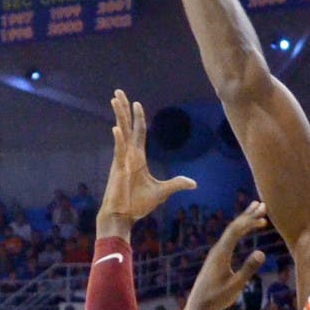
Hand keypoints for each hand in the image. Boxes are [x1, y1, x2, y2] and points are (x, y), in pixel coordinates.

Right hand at [97, 90, 194, 237]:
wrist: (123, 217)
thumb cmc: (138, 205)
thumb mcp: (162, 192)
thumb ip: (176, 184)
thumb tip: (194, 183)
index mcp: (137, 158)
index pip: (139, 133)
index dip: (138, 118)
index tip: (136, 103)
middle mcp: (128, 155)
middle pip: (127, 127)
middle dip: (124, 109)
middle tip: (118, 92)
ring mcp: (122, 160)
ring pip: (121, 133)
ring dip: (119, 116)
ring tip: (115, 100)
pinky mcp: (118, 169)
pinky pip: (119, 151)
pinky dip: (118, 140)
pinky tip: (117, 128)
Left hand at [185, 202, 266, 309]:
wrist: (199, 306)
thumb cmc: (217, 298)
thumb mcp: (235, 286)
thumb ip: (248, 269)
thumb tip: (262, 253)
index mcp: (221, 254)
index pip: (236, 231)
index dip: (250, 221)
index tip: (263, 215)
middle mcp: (218, 250)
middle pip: (234, 227)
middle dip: (248, 215)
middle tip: (262, 204)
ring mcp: (217, 253)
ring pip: (231, 231)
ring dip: (244, 220)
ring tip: (256, 210)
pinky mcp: (217, 258)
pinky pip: (230, 238)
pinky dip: (240, 230)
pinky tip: (245, 229)